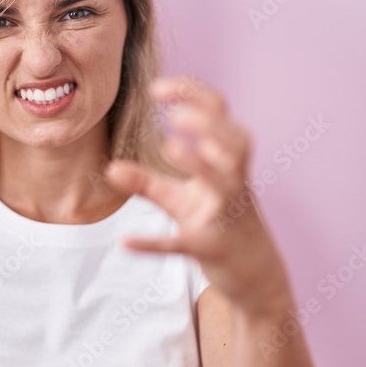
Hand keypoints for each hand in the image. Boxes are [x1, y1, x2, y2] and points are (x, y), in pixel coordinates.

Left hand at [103, 75, 289, 314]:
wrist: (256, 277)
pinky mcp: (212, 249)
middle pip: (235, 143)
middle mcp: (234, 185)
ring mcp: (227, 216)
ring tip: (168, 146)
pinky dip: (155, 244)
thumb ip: (147, 182)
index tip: (157, 89)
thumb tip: (109, 168)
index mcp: (228, 164)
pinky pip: (185, 244)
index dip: (194, 96)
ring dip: (199, 163)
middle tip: (172, 115)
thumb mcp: (181, 201)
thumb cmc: (219, 226)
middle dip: (208, 123)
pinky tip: (124, 242)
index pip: (220, 117)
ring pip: (224, 184)